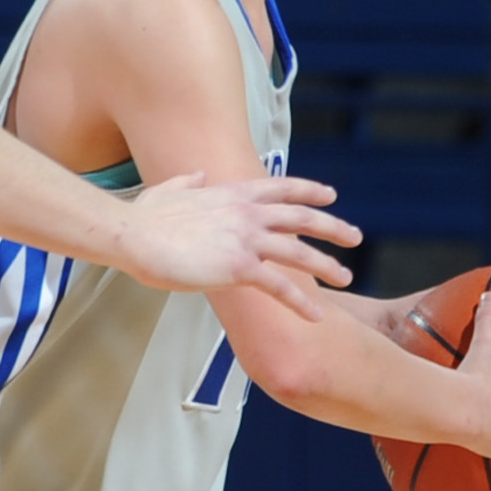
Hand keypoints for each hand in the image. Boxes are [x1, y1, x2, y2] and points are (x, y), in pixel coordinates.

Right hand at [112, 170, 358, 314]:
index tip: (331, 195)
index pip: (283, 187)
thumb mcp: (168, 190)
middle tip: (355, 236)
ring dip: (327, 265)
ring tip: (346, 277)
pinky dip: (301, 302)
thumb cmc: (145, 217)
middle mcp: (247, 213)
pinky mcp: (239, 268)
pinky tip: (315, 316)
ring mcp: (246, 240)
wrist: (135, 236)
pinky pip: (279, 287)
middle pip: (302, 216)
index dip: (310, 190)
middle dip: (333, 226)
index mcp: (234, 193)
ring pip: (299, 252)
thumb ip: (187, 182)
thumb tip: (196, 175)